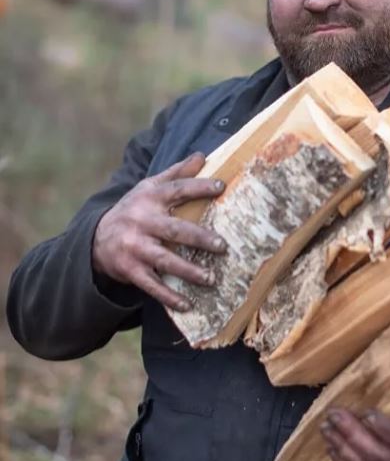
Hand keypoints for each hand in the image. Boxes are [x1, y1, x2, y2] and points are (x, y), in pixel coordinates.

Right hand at [92, 152, 226, 310]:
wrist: (96, 238)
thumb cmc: (135, 209)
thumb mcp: (149, 187)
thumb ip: (176, 173)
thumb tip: (204, 156)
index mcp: (149, 198)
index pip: (177, 190)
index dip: (199, 186)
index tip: (222, 186)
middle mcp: (142, 222)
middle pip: (174, 230)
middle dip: (198, 238)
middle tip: (222, 246)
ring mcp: (135, 247)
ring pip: (164, 261)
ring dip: (188, 271)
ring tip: (211, 278)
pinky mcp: (130, 270)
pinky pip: (152, 286)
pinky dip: (169, 297)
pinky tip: (188, 304)